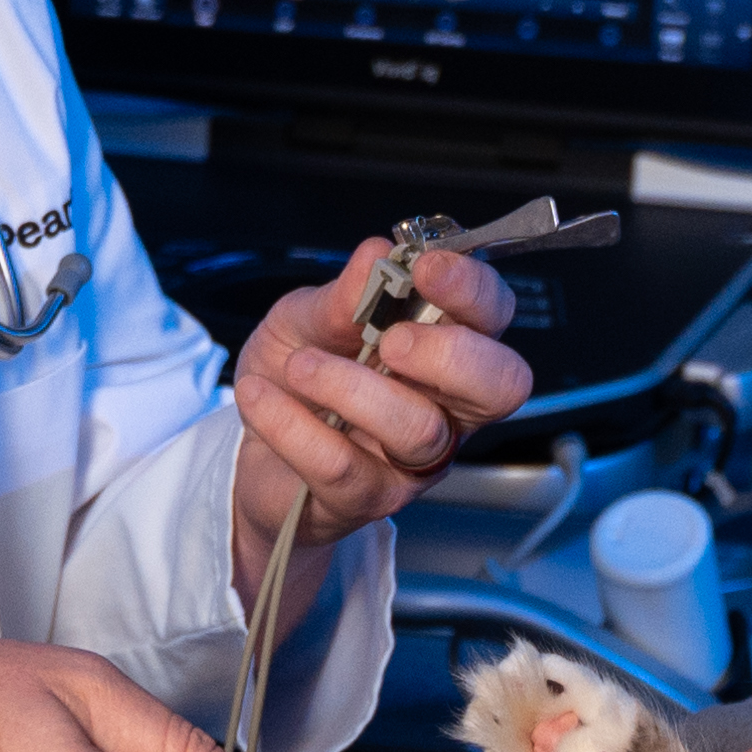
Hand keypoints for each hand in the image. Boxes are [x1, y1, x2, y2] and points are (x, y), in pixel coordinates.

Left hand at [225, 240, 533, 603]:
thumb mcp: (307, 319)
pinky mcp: (369, 498)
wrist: (250, 448)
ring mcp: (415, 459)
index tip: (425, 267)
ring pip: (419, 430)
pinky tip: (261, 397)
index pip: (493, 315)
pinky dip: (292, 425)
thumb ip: (343, 294)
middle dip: (451, 354)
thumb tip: (378, 253)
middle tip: (391, 340)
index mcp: (445, 346)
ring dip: (351, 388)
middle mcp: (448, 406)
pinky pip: (343, 465)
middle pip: (501, 385)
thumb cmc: (296, 376)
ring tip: (299, 367)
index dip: (473, 290)